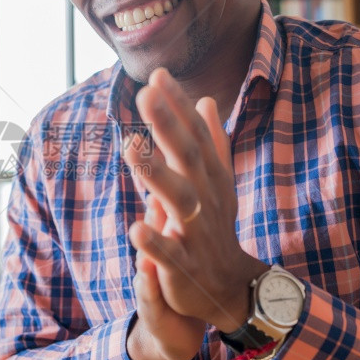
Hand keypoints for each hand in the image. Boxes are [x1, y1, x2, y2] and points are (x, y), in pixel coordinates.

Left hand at [123, 69, 266, 349]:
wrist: (229, 285)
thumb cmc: (215, 225)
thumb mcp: (217, 181)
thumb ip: (211, 140)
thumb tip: (205, 99)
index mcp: (210, 177)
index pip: (194, 134)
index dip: (178, 106)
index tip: (157, 75)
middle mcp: (206, 198)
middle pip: (188, 157)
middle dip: (168, 126)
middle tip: (145, 94)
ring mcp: (196, 231)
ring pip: (178, 199)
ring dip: (155, 174)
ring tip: (130, 148)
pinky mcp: (184, 265)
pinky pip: (170, 253)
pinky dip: (154, 242)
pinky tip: (135, 227)